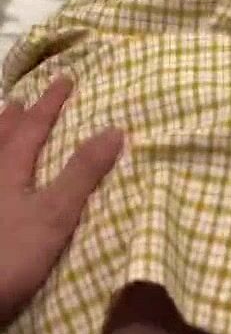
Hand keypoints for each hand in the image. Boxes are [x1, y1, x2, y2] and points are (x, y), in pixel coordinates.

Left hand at [0, 75, 123, 326]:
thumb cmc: (8, 254)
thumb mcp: (55, 214)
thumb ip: (82, 173)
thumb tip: (115, 129)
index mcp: (9, 167)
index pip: (33, 126)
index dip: (50, 103)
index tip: (66, 79)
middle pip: (0, 137)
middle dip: (13, 118)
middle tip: (21, 100)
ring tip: (0, 127)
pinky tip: (0, 190)